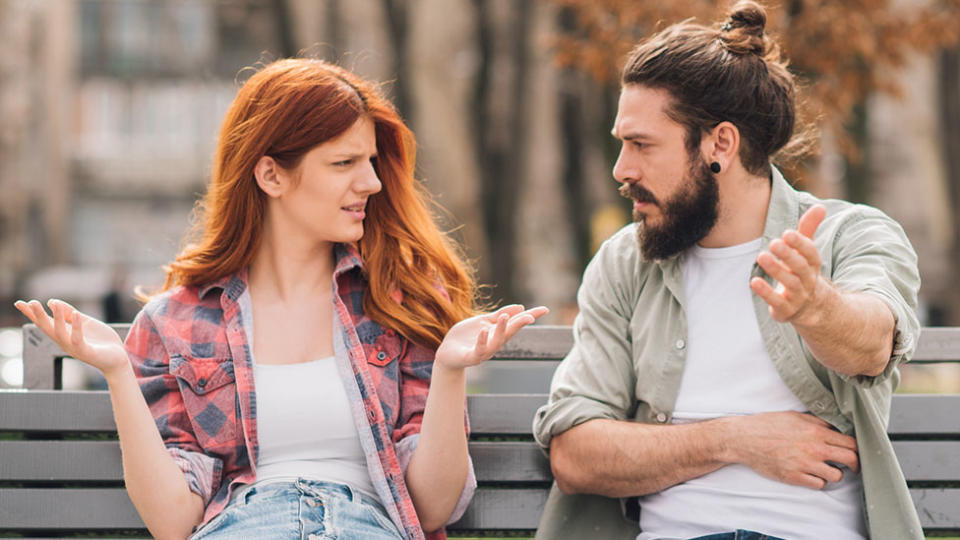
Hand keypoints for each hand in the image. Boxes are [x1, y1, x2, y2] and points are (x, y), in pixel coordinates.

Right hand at [14, 299, 129, 377]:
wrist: (118, 358)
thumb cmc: (100, 341)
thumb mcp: (85, 322)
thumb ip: (71, 313)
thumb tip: (52, 301)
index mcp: (64, 334)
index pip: (45, 323)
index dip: (32, 314)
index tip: (19, 303)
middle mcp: (65, 342)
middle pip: (48, 328)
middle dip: (38, 316)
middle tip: (31, 303)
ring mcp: (75, 348)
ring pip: (60, 333)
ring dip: (57, 319)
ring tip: (54, 305)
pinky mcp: (87, 352)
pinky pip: (79, 339)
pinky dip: (77, 327)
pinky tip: (78, 314)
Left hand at [434, 304, 548, 369]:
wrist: (448, 353)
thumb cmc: (466, 337)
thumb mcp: (484, 321)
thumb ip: (500, 315)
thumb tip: (521, 307)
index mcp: (499, 333)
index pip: (517, 322)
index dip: (531, 316)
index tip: (545, 309)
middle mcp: (495, 342)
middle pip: (510, 332)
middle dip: (519, 324)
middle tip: (530, 317)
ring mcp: (484, 350)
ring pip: (496, 341)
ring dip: (501, 330)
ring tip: (504, 317)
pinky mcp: (471, 356)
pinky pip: (478, 349)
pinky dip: (482, 341)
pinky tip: (484, 330)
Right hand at [727, 411, 858, 488]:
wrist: (744, 438)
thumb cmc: (767, 425)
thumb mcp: (795, 416)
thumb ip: (818, 422)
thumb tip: (836, 428)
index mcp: (816, 431)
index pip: (850, 443)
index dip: (857, 448)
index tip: (855, 451)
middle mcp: (813, 448)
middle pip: (850, 460)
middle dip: (855, 464)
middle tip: (852, 466)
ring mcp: (804, 464)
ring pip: (836, 476)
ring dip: (834, 473)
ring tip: (826, 468)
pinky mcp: (794, 477)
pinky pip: (819, 484)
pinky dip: (818, 480)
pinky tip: (811, 474)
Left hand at [750, 205, 829, 324]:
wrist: (811, 307)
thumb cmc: (802, 271)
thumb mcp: (805, 251)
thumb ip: (808, 229)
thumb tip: (820, 206)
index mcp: (812, 265)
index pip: (811, 253)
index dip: (800, 243)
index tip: (787, 233)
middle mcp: (808, 280)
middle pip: (800, 267)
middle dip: (788, 255)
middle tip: (773, 243)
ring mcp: (798, 296)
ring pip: (789, 283)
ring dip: (776, 269)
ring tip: (761, 256)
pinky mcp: (785, 309)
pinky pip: (777, 302)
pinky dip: (766, 292)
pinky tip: (754, 282)